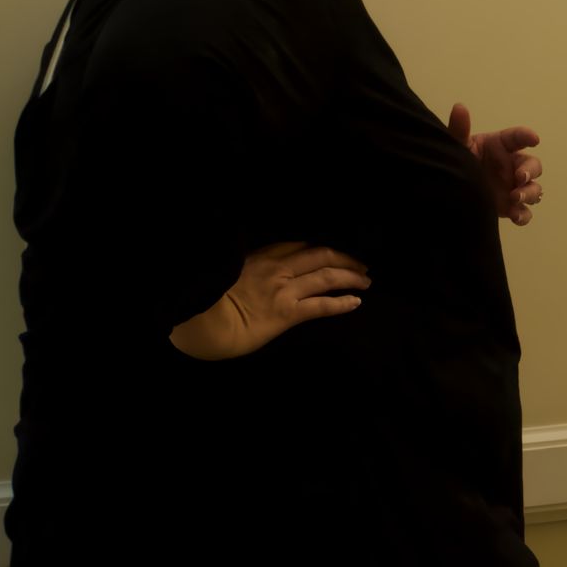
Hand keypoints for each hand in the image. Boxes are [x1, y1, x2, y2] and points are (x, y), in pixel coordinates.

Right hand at [169, 242, 369, 359]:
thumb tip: (264, 272)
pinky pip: (322, 305)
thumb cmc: (207, 300)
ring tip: (366, 281)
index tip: (331, 252)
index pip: (298, 245)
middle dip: (344, 258)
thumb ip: (251, 268)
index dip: (320, 248)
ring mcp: (284, 290)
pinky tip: (356, 302)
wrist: (200, 321)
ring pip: (327, 276)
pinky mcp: (287, 313)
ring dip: (351, 276)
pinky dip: (342, 302)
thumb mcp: (230, 272)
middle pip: (320, 254)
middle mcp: (276, 268)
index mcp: (260, 257)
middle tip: (360, 265)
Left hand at [447, 102, 543, 226]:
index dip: (527, 136)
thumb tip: (459, 107)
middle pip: (533, 165)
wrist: (449, 189)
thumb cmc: (457, 160)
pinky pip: (525, 212)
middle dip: (531, 171)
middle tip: (520, 177)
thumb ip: (459, 129)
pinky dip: (524, 215)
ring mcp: (513, 187)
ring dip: (530, 193)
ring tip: (515, 197)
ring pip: (534, 189)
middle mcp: (512, 165)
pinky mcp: (510, 207)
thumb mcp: (457, 145)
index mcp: (501, 146)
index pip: (518, 137)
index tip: (534, 139)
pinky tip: (516, 216)